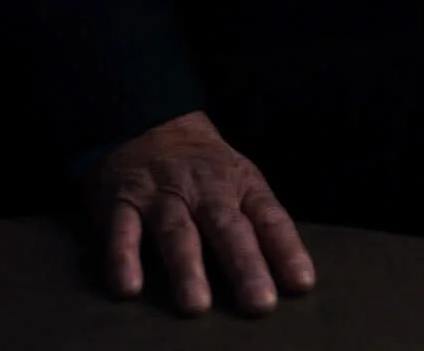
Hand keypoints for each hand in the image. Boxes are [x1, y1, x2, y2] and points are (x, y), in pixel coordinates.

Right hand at [82, 109, 316, 315]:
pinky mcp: (123, 201)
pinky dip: (123, 257)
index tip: (300, 283)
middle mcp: (204, 189)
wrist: (149, 119)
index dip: (285, 249)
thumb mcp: (240, 182)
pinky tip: (129, 286)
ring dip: (187, 267)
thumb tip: (295, 278)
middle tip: (260, 302)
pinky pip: (122, 230)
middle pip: (227, 228)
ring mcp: (163, 195)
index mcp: (239, 185)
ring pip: (178, 232)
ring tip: (196, 304)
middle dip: (244, 265)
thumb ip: (262, 225)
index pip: (269, 218)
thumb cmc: (204, 168)